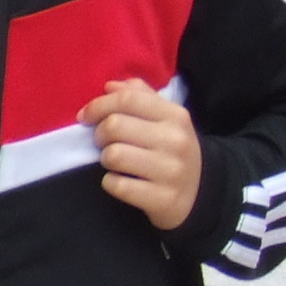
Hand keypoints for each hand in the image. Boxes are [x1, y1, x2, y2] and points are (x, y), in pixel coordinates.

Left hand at [84, 79, 202, 229]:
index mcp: (175, 116)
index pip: (128, 99)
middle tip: (103, 143)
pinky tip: (121, 181)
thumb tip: (110, 86)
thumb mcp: (166, 120)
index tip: (85, 117)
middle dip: (98, 134)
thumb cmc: (171, 150)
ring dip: (105, 159)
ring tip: (115, 162)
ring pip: (113, 155)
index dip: (98, 105)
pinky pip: (117, 185)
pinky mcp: (163, 198)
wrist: (200, 193)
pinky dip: (111, 183)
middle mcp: (176, 140)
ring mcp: (171, 171)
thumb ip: (139, 97)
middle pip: (114, 126)